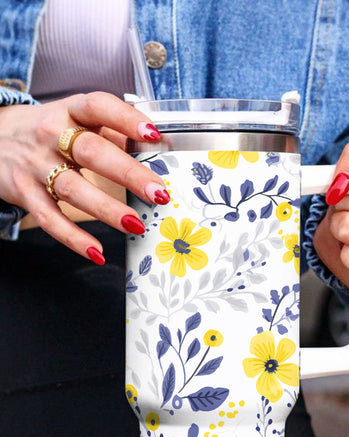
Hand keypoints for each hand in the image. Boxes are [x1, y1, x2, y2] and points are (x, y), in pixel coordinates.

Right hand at [0, 92, 168, 263]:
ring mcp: (36, 166)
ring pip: (73, 189)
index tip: (153, 135)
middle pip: (92, 152)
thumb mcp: (74, 119)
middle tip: (158, 193)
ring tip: (135, 225)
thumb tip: (154, 147)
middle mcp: (51, 135)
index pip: (98, 106)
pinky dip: (74, 238)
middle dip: (128, 174)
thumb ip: (111, 131)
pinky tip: (97, 252)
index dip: (126, 119)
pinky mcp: (25, 193)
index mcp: (70, 110)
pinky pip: (50, 219)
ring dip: (106, 209)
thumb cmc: (48, 131)